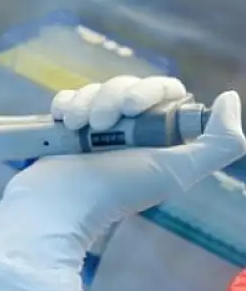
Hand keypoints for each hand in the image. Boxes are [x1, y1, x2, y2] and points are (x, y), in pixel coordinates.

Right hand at [0, 76, 245, 269]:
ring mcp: (94, 129)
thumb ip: (220, 143)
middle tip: (100, 123)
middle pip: (126, 85)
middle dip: (112, 98)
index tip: (132, 109)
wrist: (60, 205)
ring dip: (85, 103)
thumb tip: (228, 98)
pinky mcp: (65, 129)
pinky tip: (63, 122)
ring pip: (96, 89)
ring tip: (77, 128)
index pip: (162, 90)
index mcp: (156, 136)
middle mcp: (128, 131)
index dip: (149, 91)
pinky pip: (68, 97)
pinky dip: (65, 104)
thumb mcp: (177, 171)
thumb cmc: (117, 191)